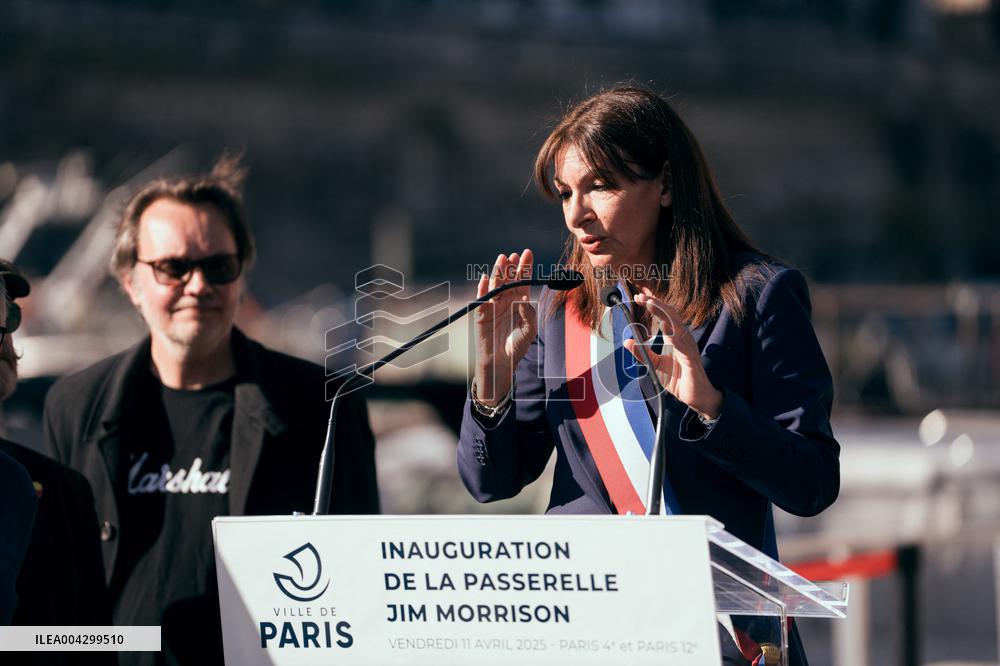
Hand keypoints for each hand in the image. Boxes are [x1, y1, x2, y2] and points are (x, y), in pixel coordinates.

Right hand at [473, 249, 536, 405]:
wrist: (501, 364)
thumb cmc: (516, 347)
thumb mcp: (529, 330)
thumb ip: (529, 314)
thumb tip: (524, 299)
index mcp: (518, 303)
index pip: (522, 281)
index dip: (524, 268)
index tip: (528, 253)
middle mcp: (505, 302)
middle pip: (508, 280)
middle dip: (511, 267)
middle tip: (514, 255)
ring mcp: (493, 307)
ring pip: (495, 286)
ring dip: (498, 273)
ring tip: (502, 260)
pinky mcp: (482, 316)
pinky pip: (481, 300)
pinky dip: (483, 289)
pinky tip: (487, 279)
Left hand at [622, 287, 722, 418]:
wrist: (696, 397)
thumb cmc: (678, 379)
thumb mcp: (655, 365)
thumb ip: (642, 353)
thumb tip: (627, 341)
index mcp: (675, 337)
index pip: (664, 316)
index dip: (654, 305)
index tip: (640, 295)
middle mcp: (683, 339)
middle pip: (670, 316)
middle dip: (656, 304)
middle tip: (641, 296)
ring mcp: (688, 348)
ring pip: (676, 326)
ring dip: (663, 314)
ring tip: (651, 304)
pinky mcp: (691, 360)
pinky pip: (682, 346)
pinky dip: (674, 336)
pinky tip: (665, 329)